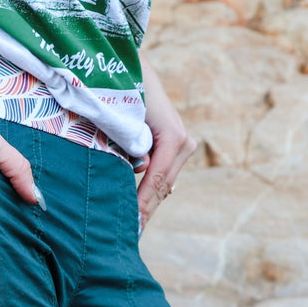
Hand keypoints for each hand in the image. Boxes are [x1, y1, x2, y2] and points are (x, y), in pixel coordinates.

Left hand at [134, 58, 195, 229]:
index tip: (133, 227)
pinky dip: (149, 193)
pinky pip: (161, 177)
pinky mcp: (174, 148)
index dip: (144, 205)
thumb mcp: (125, 118)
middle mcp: (183, 143)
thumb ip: (132, 145)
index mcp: (174, 138)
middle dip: (146, 212)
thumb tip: (140, 169)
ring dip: (148, 205)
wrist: (132, 68)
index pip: (156, 180)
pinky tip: (138, 213)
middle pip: (163, 188)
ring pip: (163, 185)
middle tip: (131, 237)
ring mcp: (182, 145)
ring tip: (133, 230)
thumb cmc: (124, 90)